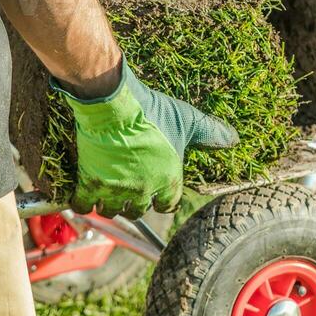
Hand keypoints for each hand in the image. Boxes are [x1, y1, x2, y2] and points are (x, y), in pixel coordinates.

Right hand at [52, 59, 239, 218]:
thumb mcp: (187, 120)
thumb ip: (210, 134)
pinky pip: (83, 205)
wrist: (113, 104)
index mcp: (168, 180)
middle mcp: (143, 191)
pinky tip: (84, 195)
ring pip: (111, 210)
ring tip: (108, 192)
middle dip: (134, 203)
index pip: (168, 205)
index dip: (162, 199)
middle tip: (129, 189)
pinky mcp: (90, 183)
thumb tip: (233, 140)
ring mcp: (115, 190)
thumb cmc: (152, 111)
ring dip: (110, 204)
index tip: (156, 194)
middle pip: (137, 211)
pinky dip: (82, 203)